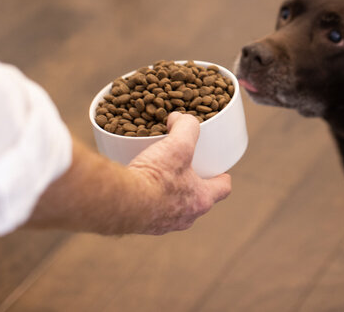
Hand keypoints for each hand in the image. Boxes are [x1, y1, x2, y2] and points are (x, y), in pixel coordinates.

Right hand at [127, 112, 231, 234]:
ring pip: (174, 208)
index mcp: (201, 199)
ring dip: (171, 195)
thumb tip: (180, 118)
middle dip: (194, 185)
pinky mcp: (143, 226)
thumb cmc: (156, 177)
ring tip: (162, 177)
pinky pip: (151, 213)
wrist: (121, 202)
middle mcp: (186, 217)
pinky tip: (141, 187)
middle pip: (198, 200)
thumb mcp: (178, 144)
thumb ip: (185, 127)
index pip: (222, 189)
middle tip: (186, 169)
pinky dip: (149, 201)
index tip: (219, 171)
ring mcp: (164, 224)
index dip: (222, 177)